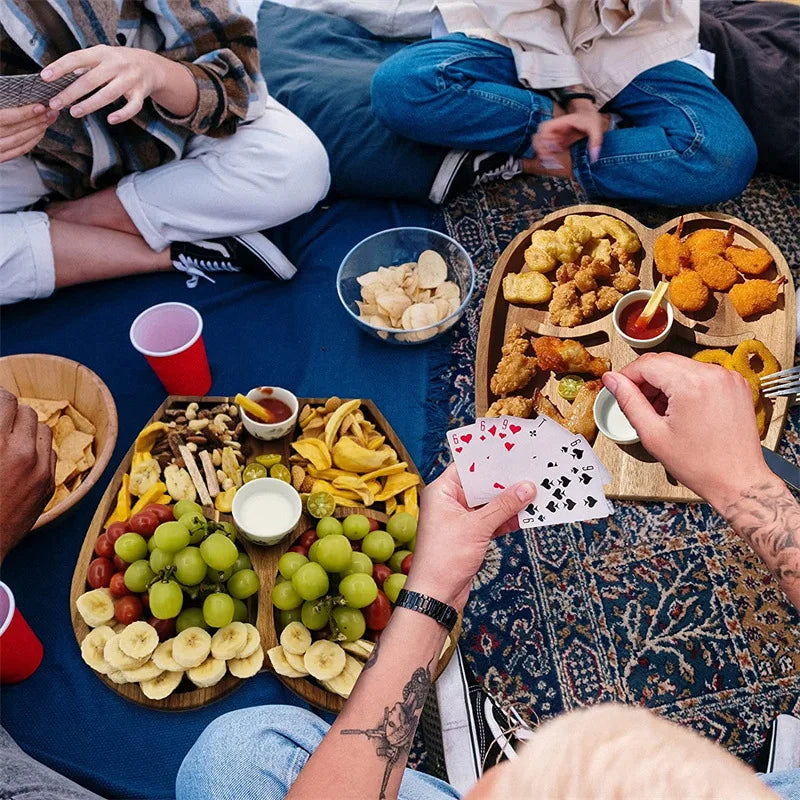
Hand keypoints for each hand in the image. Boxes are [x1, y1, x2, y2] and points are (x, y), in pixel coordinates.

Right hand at [0, 103, 58, 162]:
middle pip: (17, 130)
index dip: (25, 113)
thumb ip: (1, 105)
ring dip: (37, 130)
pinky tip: (40, 133)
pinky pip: (18, 151)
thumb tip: (12, 98)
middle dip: (37, 121)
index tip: (40, 107)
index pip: (6, 118)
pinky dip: (31, 142)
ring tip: (48, 120)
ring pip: (19, 141)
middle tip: (51, 112)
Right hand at [0, 389, 55, 560]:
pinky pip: (50, 453)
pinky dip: (38, 449)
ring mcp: (40, 470)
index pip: (6, 401)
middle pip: (27, 412)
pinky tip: (22, 455)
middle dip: (12, 412)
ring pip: (43, 430)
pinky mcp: (48, 485)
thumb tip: (0, 415)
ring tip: (11, 435)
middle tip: (1, 417)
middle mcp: (22, 454)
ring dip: (28, 428)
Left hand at [42, 45, 169, 123]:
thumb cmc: (119, 62)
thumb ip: (83, 66)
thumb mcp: (101, 56)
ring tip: (74, 112)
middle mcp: (116, 64)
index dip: (60, 68)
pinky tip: (110, 120)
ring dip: (89, 105)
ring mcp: (129, 79)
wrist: (150, 65)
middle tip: (55, 103)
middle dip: (70, 93)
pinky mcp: (141, 93)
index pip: (77, 58)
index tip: (45, 78)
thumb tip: (60, 77)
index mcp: (102, 53)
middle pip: (90, 80)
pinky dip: (121, 115)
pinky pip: (132, 107)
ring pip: (108, 94)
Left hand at [404, 465, 535, 611]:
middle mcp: (449, 501)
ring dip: (509, 501)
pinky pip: (492, 520)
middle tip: (530, 470)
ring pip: (489, 503)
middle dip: (505, 481)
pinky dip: (507, 518)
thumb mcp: (477, 527)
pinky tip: (527, 514)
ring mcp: (460, 519)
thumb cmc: (444, 558)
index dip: (490, 458)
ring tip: (535, 490)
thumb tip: (527, 488)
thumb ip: (503, 506)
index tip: (513, 450)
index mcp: (441, 491)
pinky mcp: (470, 535)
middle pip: (481, 484)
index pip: (467, 466)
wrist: (435, 596)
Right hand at [534, 105, 604, 162]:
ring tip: (551, 159)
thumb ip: (596, 141)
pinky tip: (554, 160)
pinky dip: (547, 155)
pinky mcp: (556, 141)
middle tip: (549, 157)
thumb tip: (594, 156)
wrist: (589, 115)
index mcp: (561, 122)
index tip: (554, 146)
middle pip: (538, 137)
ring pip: (540, 143)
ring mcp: (555, 135)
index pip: (544, 127)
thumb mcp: (596, 127)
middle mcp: (555, 129)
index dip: (545, 137)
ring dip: (543, 153)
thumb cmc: (590, 118)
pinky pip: (546, 148)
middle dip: (541, 148)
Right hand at [601, 353, 770, 508]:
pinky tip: (680, 408)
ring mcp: (728, 378)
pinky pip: (701, 374)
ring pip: (682, 366)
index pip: (648, 363)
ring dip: (665, 382)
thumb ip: (629, 401)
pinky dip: (685, 385)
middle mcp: (713, 374)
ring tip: (660, 411)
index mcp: (692, 385)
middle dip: (645, 378)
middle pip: (665, 361)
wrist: (738, 480)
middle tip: (637, 402)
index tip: (618, 386)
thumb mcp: (653, 434)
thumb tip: (612, 380)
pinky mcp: (735, 384)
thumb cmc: (701, 465)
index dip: (627, 374)